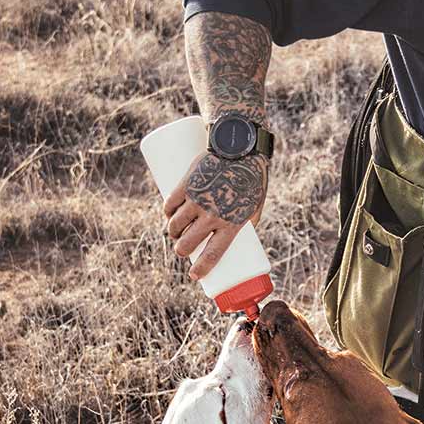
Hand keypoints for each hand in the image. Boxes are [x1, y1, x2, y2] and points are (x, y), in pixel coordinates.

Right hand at [163, 149, 268, 280]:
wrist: (241, 148)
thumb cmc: (253, 178)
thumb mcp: (256, 204)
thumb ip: (248, 222)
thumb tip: (241, 238)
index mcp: (231, 224)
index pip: (212, 255)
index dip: (201, 269)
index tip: (195, 276)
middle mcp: (212, 215)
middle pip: (188, 243)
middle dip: (181, 250)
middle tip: (183, 249)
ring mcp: (197, 200)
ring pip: (175, 225)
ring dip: (172, 232)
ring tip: (175, 231)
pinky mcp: (186, 184)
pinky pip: (169, 204)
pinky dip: (167, 212)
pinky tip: (168, 214)